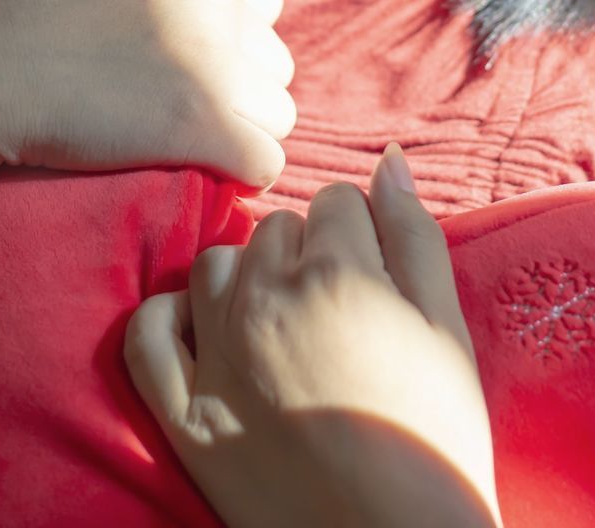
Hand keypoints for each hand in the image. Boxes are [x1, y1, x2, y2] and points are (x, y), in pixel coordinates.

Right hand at [0, 0, 294, 188]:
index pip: (264, 5)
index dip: (229, 35)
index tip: (181, 57)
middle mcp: (218, 3)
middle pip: (274, 60)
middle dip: (241, 82)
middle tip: (177, 98)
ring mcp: (214, 65)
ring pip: (278, 112)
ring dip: (243, 128)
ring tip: (187, 136)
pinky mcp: (200, 127)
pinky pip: (263, 162)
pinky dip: (242, 170)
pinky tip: (204, 167)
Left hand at [125, 145, 502, 527]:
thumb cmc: (436, 434)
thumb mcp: (445, 327)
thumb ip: (413, 232)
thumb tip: (389, 159)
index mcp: (337, 274)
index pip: (334, 202)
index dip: (360, 235)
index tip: (374, 278)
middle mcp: (266, 302)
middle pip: (275, 229)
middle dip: (306, 254)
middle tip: (335, 311)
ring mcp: (217, 358)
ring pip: (215, 266)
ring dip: (246, 280)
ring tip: (281, 326)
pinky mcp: (183, 415)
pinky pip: (149, 332)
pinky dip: (172, 322)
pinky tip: (206, 335)